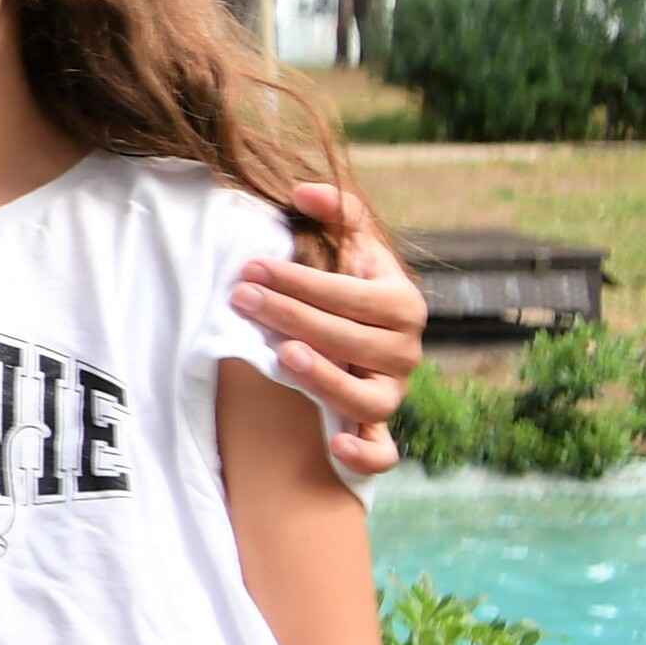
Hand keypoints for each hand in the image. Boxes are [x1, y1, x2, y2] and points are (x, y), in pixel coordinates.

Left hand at [246, 185, 425, 479]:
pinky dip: (367, 453)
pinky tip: (338, 446)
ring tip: (283, 354)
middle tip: (242, 298)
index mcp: (400, 303)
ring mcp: (391, 391)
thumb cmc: (348, 286)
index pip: (353, 294)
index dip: (303, 281)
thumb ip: (338, 213)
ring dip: (327, 378)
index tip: (252, 267)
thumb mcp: (350, 246)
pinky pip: (383, 452)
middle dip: (294, 316)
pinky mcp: (377, 427)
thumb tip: (302, 192)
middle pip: (352, 340)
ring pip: (367, 396)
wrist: (359, 335)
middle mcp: (403, 350)